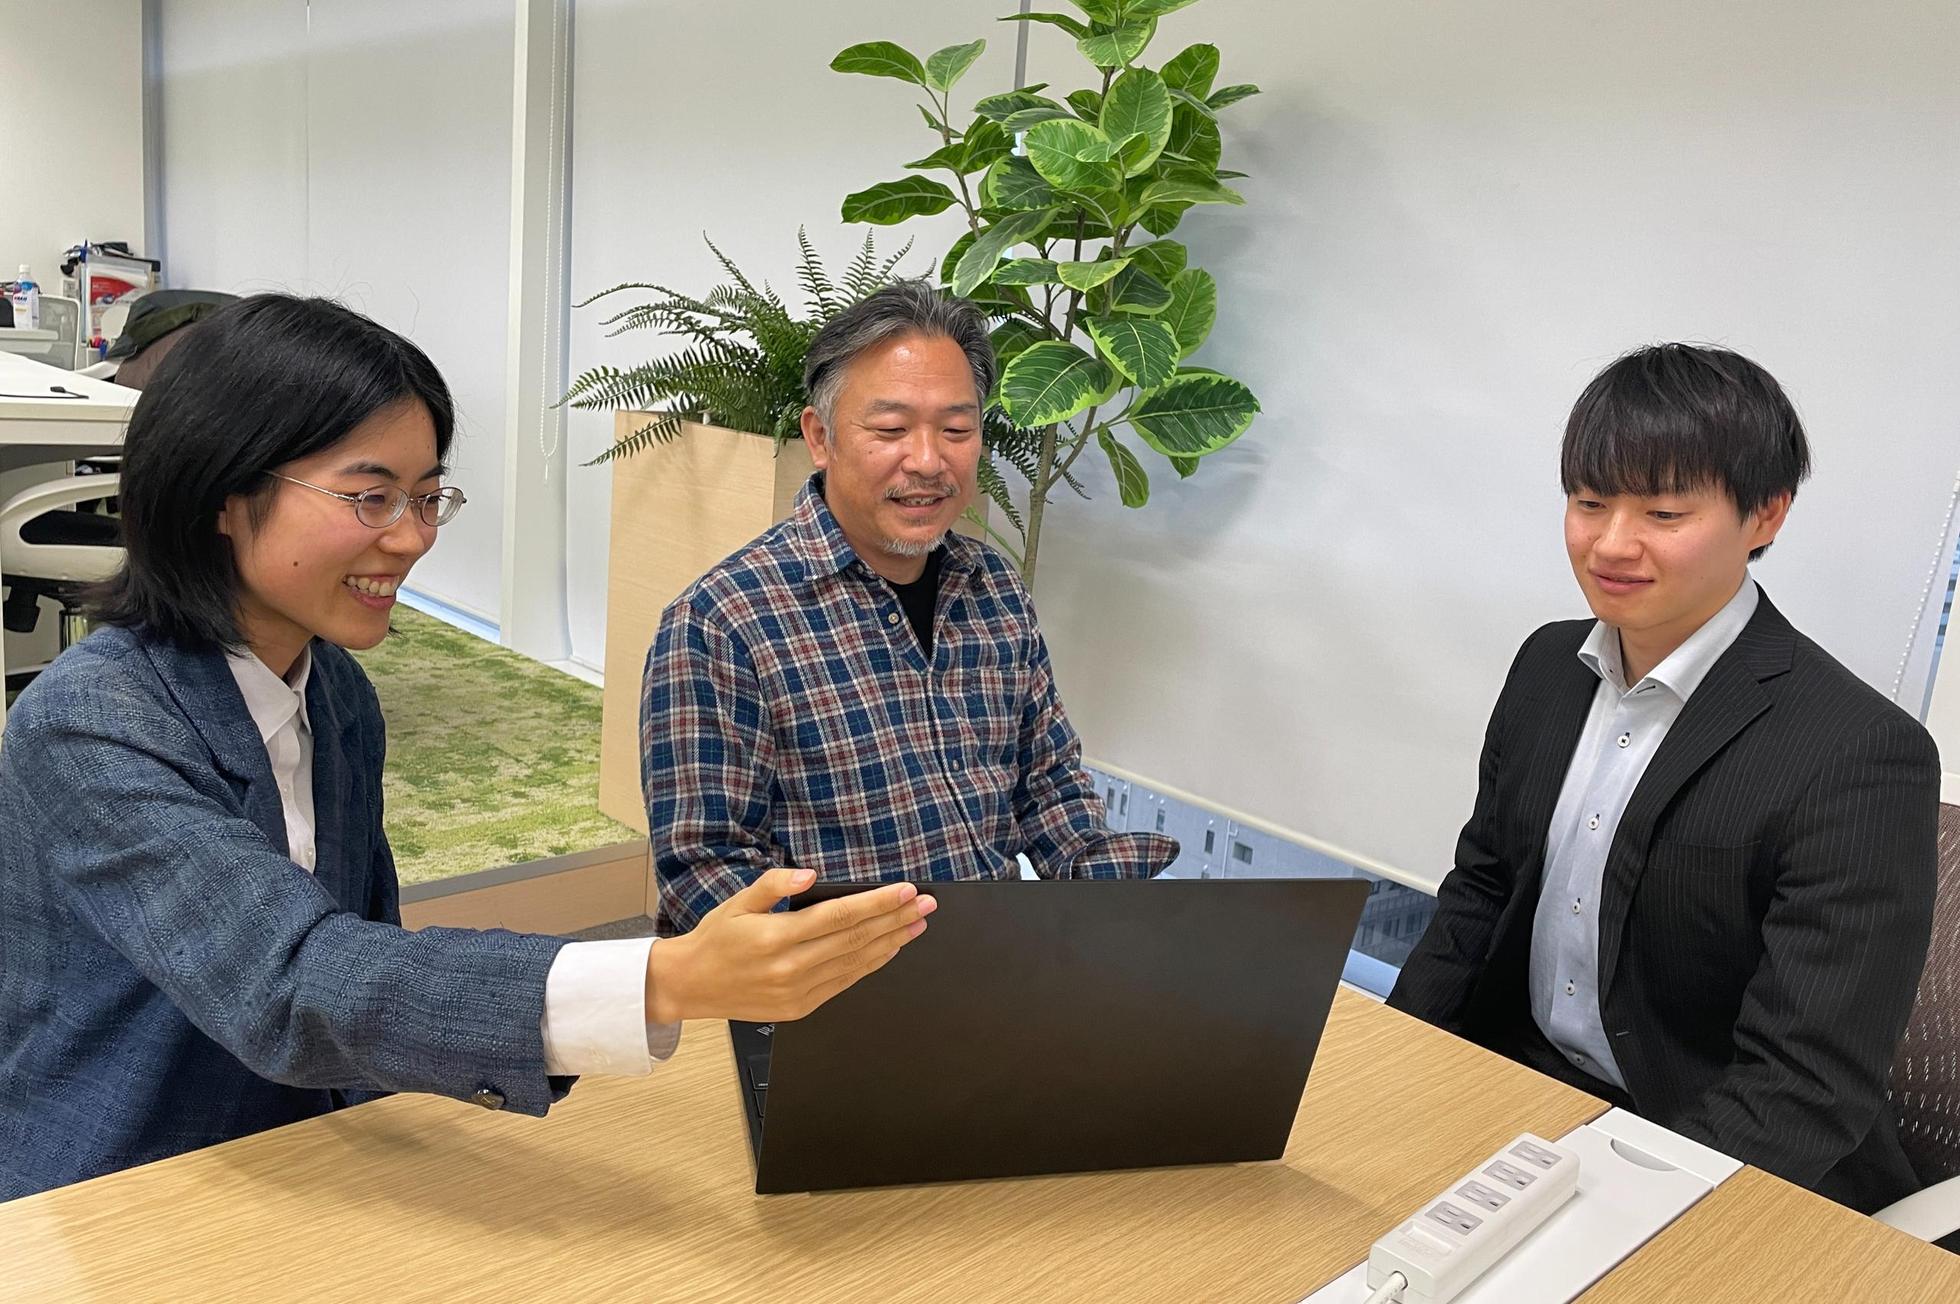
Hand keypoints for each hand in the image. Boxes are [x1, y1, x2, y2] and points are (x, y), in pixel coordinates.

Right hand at [644, 869, 934, 1023]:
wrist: (690, 986)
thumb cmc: (716, 939)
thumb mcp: (738, 902)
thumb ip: (774, 884)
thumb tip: (809, 875)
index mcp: (775, 938)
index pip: (839, 916)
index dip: (877, 903)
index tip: (905, 891)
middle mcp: (790, 968)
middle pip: (855, 940)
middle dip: (895, 920)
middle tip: (925, 904)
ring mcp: (797, 992)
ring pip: (856, 964)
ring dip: (891, 943)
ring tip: (916, 925)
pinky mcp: (800, 1008)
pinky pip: (844, 983)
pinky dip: (870, 965)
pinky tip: (888, 949)